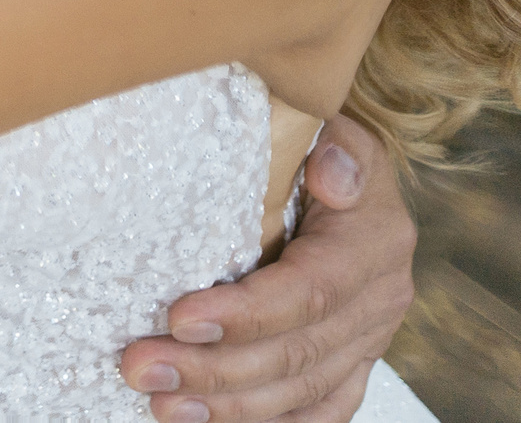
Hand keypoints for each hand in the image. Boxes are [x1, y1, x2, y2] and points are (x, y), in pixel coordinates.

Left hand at [119, 116, 416, 420]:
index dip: (247, 314)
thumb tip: (332, 178)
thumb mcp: (332, 127)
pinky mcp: (350, 365)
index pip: (310, 291)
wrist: (337, 168)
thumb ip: (337, 150)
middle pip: (297, 353)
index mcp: (375, 244)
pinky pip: (318, 411)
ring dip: (228, 407)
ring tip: (160, 403)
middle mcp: (379, 301)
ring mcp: (367, 340)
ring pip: (301, 391)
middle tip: (141, 367)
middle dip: (215, 369)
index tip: (179, 319)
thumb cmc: (314, 141)